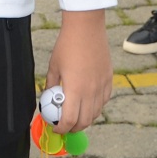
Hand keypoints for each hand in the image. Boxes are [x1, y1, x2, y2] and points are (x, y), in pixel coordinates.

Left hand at [44, 9, 111, 133]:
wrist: (86, 29)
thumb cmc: (67, 45)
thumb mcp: (53, 66)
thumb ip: (51, 84)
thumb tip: (47, 96)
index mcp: (75, 90)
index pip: (70, 120)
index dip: (62, 128)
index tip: (56, 128)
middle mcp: (91, 92)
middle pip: (85, 121)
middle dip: (74, 128)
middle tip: (65, 126)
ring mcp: (102, 87)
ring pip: (96, 113)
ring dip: (85, 119)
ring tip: (75, 117)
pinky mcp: (109, 80)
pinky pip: (103, 101)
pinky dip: (95, 107)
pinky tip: (87, 104)